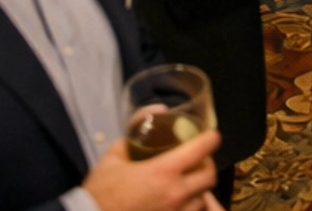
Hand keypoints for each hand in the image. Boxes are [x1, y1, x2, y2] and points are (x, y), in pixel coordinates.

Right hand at [78, 129, 221, 209]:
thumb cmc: (100, 191)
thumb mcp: (114, 155)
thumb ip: (136, 129)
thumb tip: (158, 112)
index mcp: (163, 172)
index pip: (202, 149)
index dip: (211, 138)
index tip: (210, 135)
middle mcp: (175, 195)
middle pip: (209, 176)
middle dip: (206, 165)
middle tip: (197, 161)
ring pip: (202, 200)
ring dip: (198, 190)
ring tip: (186, 184)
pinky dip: (188, 208)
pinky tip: (176, 203)